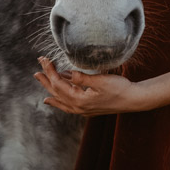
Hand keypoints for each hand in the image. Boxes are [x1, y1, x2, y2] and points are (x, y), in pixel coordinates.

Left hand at [34, 56, 150, 114]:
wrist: (133, 100)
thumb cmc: (119, 89)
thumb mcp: (100, 80)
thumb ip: (81, 78)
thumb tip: (66, 73)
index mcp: (80, 100)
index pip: (59, 84)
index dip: (50, 71)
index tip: (44, 60)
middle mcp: (79, 108)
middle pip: (57, 93)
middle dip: (46, 81)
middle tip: (36, 71)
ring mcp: (83, 110)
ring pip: (61, 100)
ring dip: (51, 90)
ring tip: (42, 83)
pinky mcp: (88, 108)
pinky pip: (68, 105)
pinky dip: (59, 100)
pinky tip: (54, 98)